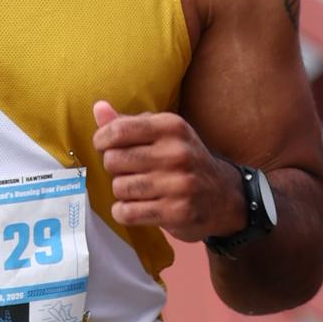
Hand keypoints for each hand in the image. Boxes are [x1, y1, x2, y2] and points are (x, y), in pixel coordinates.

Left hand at [93, 103, 245, 244]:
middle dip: (114, 168)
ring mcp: (178, 184)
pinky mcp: (176, 212)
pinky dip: (125, 212)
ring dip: (122, 192)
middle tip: (128, 171)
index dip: (102, 141)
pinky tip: (137, 207)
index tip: (105, 147)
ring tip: (138, 189)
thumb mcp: (164, 135)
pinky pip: (128, 212)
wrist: (224, 197)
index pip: (118, 130)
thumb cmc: (184, 161)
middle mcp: (177, 153)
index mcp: (171, 127)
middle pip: (113, 160)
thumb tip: (98, 108)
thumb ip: (129, 123)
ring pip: (119, 187)